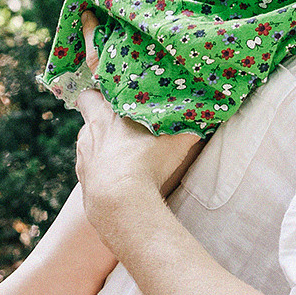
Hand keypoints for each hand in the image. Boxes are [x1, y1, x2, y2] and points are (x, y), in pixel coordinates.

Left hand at [72, 13, 203, 245]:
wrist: (120, 201)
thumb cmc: (146, 163)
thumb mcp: (176, 138)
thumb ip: (190, 122)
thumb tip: (212, 108)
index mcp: (104, 115)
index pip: (89, 94)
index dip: (97, 93)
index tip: (108, 93)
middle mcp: (88, 135)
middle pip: (86, 118)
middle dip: (98, 118)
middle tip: (118, 123)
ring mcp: (83, 160)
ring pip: (87, 145)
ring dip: (100, 146)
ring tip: (122, 154)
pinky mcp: (84, 183)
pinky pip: (90, 170)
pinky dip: (101, 171)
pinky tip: (117, 178)